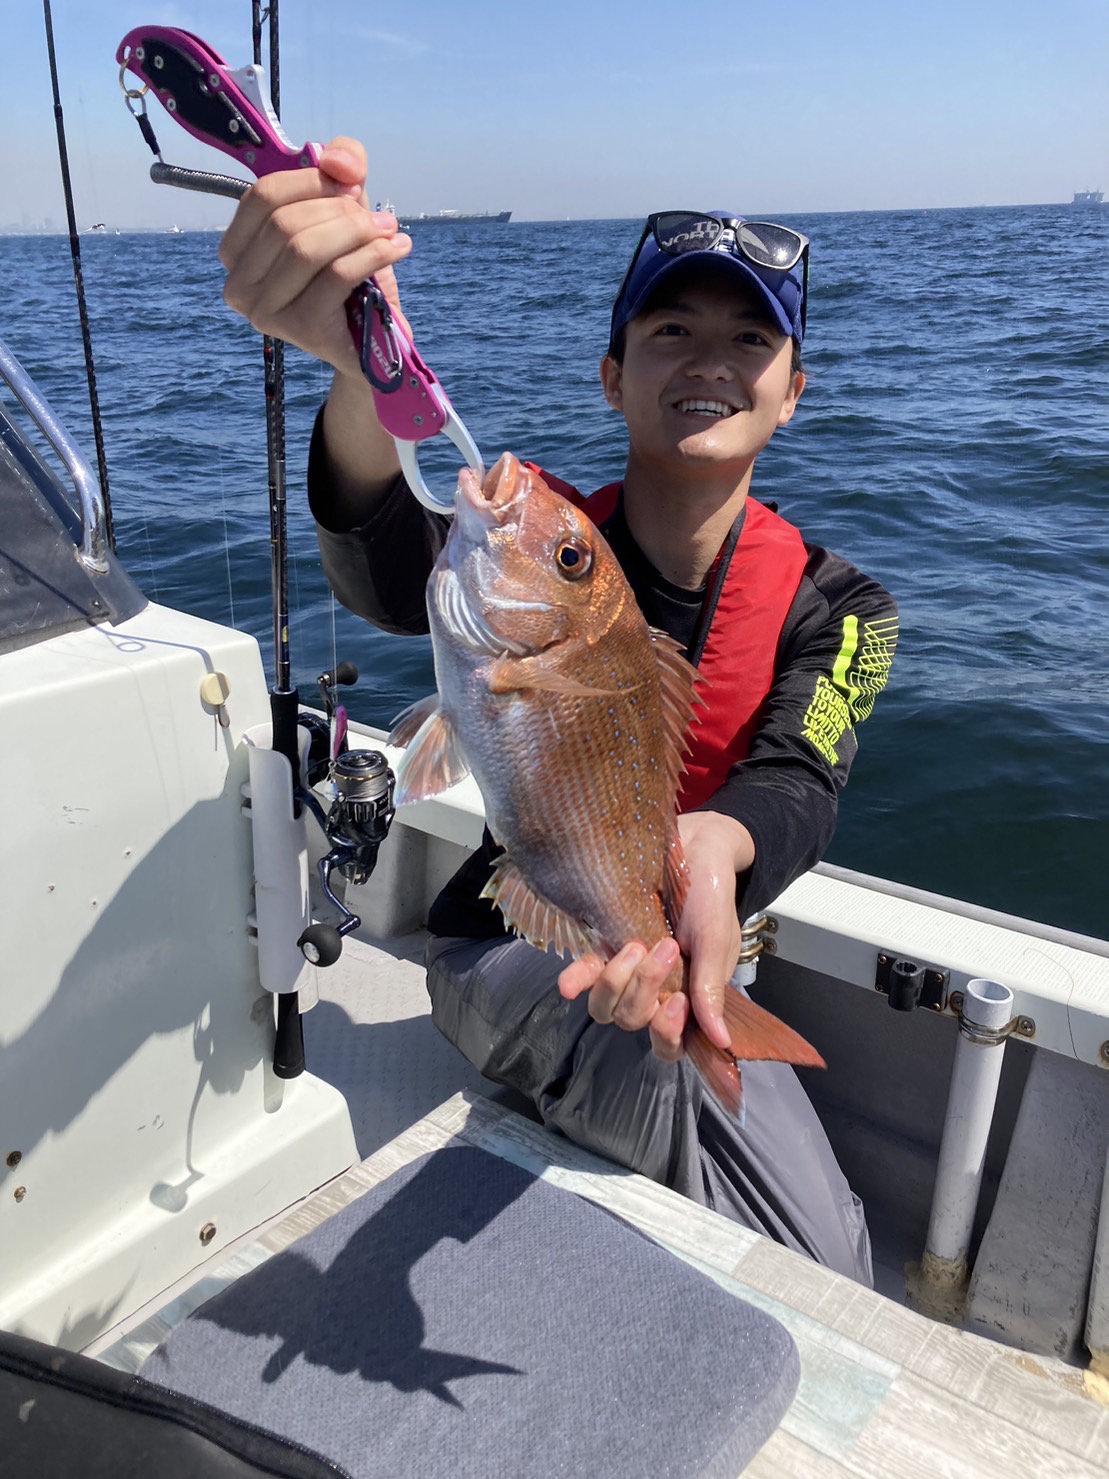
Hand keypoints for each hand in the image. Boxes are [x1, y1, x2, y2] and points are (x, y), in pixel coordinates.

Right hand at [219, 136, 412, 375]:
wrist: (373, 342)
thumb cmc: (350, 277)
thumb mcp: (343, 212)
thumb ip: (339, 169)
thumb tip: (337, 161)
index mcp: (237, 252)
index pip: (262, 197)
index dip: (310, 180)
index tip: (352, 186)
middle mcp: (239, 285)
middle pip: (284, 223)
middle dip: (338, 211)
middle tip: (379, 218)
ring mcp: (265, 312)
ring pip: (307, 249)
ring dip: (357, 232)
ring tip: (390, 231)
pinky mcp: (300, 329)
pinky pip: (335, 276)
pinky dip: (372, 256)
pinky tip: (397, 249)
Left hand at [557, 811, 753, 1060]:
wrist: (694, 847)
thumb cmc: (711, 895)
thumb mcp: (718, 940)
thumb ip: (712, 987)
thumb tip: (722, 1040)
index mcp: (687, 997)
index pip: (670, 1043)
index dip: (667, 1036)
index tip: (677, 1005)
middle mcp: (653, 990)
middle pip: (634, 1021)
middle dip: (647, 990)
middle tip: (668, 947)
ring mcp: (626, 970)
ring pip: (606, 1006)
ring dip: (617, 981)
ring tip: (636, 944)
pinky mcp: (605, 944)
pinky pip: (584, 973)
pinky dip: (576, 980)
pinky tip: (568, 983)